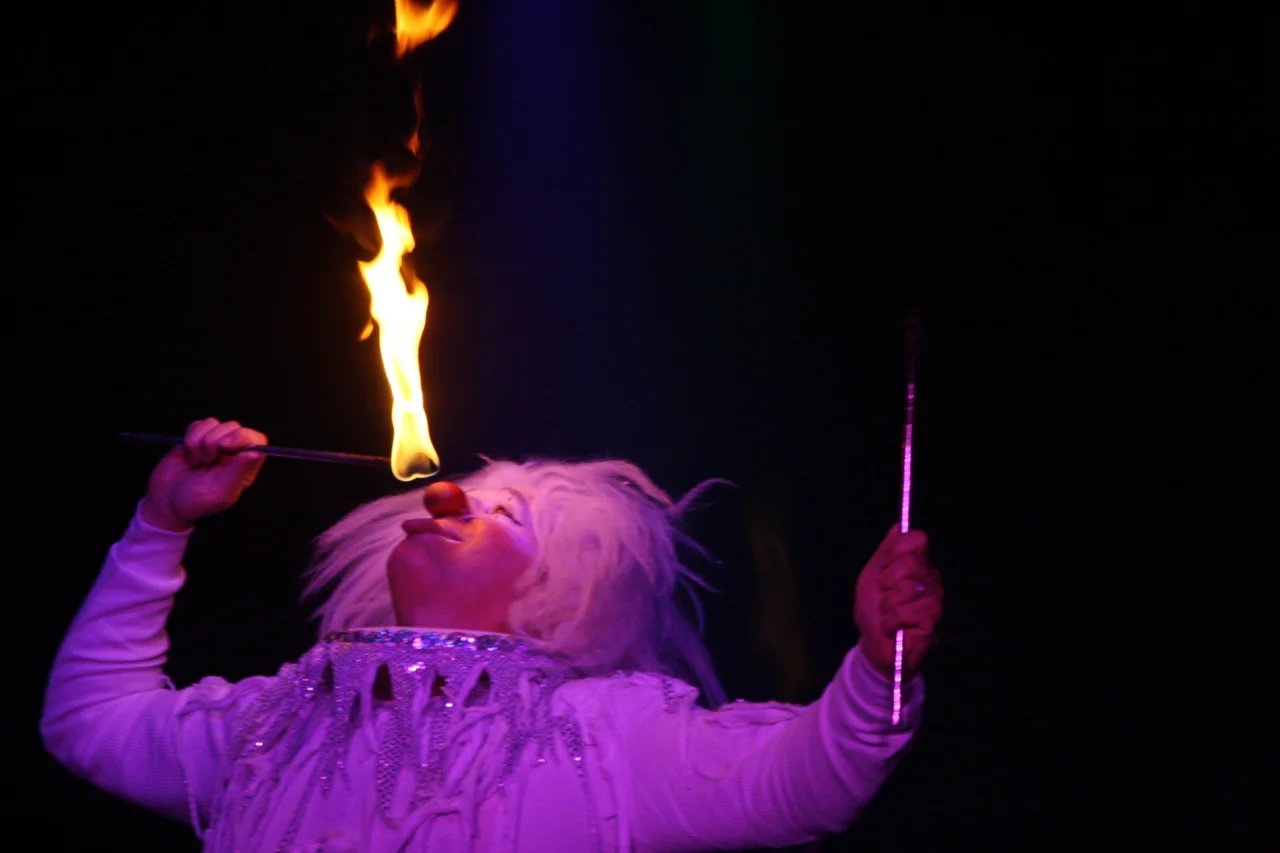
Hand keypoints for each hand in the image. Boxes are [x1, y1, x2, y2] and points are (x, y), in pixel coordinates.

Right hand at [139, 419, 268, 531]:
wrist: (165, 501)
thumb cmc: (195, 503)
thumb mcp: (220, 493)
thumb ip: (238, 472)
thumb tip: (256, 452)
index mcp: (245, 467)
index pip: (258, 441)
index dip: (243, 437)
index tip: (225, 446)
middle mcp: (233, 453)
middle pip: (235, 427)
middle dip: (216, 440)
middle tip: (207, 460)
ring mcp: (215, 443)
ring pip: (214, 423)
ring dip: (200, 441)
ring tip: (197, 461)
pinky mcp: (197, 438)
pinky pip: (198, 425)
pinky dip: (190, 438)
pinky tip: (189, 456)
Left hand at [853, 526, 943, 679]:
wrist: (873, 643)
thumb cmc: (872, 610)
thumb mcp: (871, 577)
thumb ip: (886, 552)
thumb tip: (898, 526)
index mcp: (915, 563)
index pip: (917, 539)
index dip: (897, 551)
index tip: (884, 568)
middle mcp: (929, 577)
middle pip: (909, 562)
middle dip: (886, 582)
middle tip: (883, 597)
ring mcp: (933, 599)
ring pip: (907, 588)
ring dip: (887, 605)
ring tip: (888, 614)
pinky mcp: (931, 620)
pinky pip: (906, 612)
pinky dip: (891, 621)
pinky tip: (894, 628)